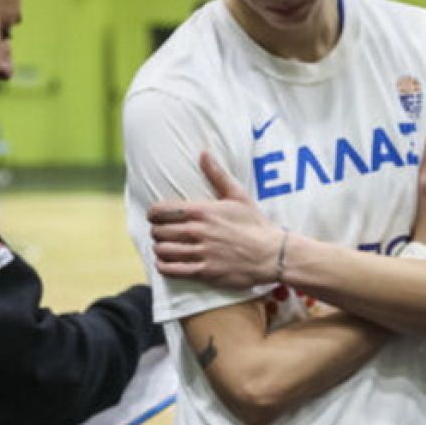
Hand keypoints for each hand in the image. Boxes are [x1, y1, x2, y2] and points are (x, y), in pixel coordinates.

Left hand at [149, 151, 284, 287]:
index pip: (160, 211)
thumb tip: (203, 153)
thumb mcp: (238, 196)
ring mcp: (201, 252)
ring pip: (163, 250)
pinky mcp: (206, 272)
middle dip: (157, 232)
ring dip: (160, 249)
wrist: (272, 254)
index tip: (155, 217)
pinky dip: (164, 266)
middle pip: (158, 231)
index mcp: (202, 211)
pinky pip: (173, 270)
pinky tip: (165, 263)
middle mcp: (198, 231)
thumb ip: (217, 174)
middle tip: (162, 233)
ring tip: (164, 248)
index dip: (153, 214)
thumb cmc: (256, 225)